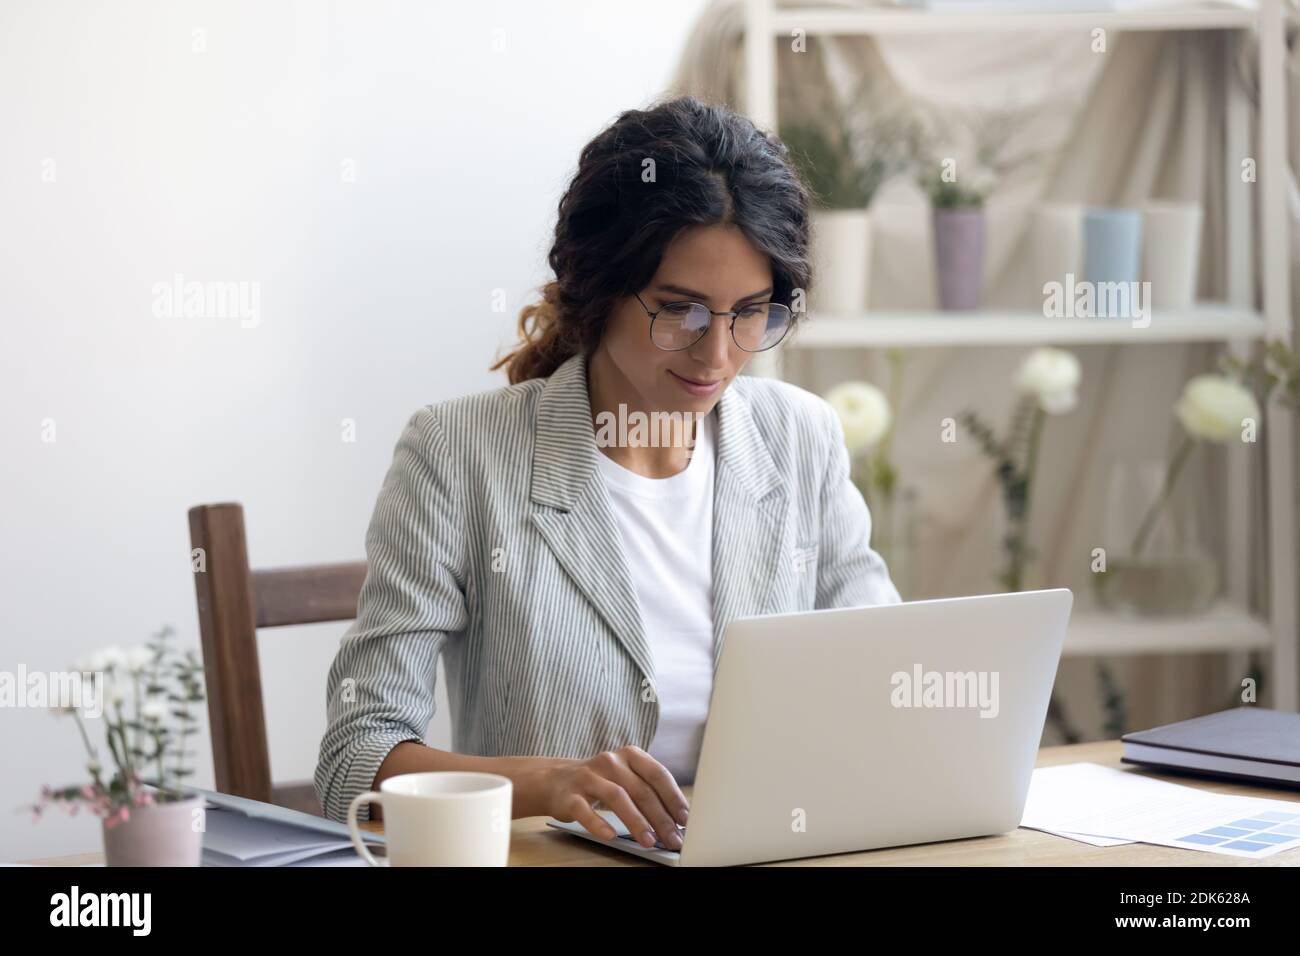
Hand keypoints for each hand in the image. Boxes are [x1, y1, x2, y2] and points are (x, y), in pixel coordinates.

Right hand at [533, 746, 688, 849]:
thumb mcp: (625, 778)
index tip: (685, 819)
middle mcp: (610, 761)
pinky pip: (584, 810)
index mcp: (629, 755)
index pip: (657, 774)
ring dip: (636, 821)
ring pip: (616, 797)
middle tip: (673, 839)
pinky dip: (598, 823)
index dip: (673, 797)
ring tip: (649, 841)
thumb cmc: (601, 782)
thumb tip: (677, 820)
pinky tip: (610, 836)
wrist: (555, 780)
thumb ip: (648, 792)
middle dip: (660, 818)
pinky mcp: (569, 795)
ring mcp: (588, 776)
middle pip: (640, 789)